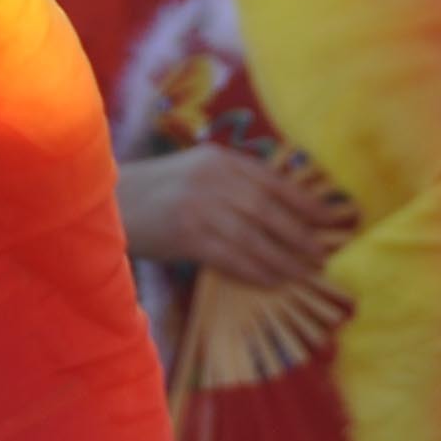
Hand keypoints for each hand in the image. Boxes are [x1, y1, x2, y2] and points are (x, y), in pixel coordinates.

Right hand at [116, 144, 354, 288]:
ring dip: (284, 258)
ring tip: (303, 273)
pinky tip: (272, 280)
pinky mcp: (187, 233)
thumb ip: (235, 183)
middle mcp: (215, 178)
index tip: (332, 220)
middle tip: (322, 255)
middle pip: (270, 209)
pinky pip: (232, 255)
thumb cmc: (157, 192)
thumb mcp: (198, 173)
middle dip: (301, 235)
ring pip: (255, 235)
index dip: (307, 203)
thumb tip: (283, 209)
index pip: (275, 180)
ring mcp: (201, 205)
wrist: (108, 203)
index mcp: (221, 159)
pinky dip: (256, 270)